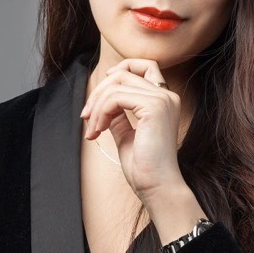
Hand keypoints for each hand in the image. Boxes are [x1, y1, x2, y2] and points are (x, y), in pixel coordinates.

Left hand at [80, 57, 184, 201]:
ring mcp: (162, 100)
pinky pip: (116, 97)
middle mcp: (167, 96)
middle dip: (99, 92)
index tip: (102, 92)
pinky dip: (101, 112)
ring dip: (97, 106)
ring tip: (93, 129)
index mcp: (165, 100)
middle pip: (124, 72)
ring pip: (116, 84)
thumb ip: (118, 117)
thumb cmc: (144, 167)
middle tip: (86, 117)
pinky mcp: (154, 107)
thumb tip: (102, 105)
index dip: (121, 70)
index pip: (146, 65)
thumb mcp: (126, 135)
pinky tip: (99, 130)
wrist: (156, 187)